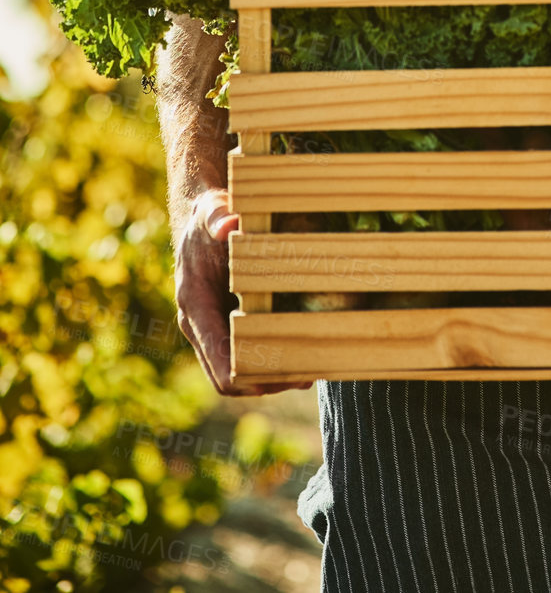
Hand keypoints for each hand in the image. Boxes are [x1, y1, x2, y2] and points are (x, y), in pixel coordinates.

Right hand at [173, 187, 312, 395]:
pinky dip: (274, 357)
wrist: (202, 220)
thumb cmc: (208, 216)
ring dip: (273, 375)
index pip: (216, 361)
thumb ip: (218, 217)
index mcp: (195, 307)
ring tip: (312, 368)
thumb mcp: (212, 210)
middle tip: (306, 376)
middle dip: (266, 382)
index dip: (243, 378)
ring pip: (242, 370)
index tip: (275, 381)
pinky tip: (304, 350)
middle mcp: (202, 326)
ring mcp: (216, 328)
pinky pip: (249, 353)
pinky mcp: (230, 324)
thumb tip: (229, 223)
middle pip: (230, 376)